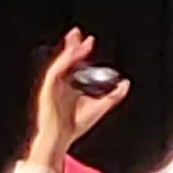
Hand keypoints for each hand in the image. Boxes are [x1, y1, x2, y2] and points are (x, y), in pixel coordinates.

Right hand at [27, 31, 129, 163]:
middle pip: (65, 60)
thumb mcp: (101, 106)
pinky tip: (69, 56)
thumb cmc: (75, 125)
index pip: (74, 64)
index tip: (90, 41)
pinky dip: (61, 64)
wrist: (61, 139)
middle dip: (71, 46)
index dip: (80, 52)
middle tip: (78, 34)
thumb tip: (126, 83)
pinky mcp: (47, 91)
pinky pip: (54, 73)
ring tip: (76, 43)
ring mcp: (52, 87)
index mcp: (70, 85)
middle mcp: (60, 84)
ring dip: (68, 53)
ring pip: (59, 64)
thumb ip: (114, 95)